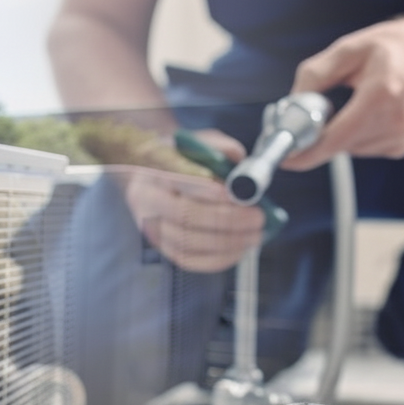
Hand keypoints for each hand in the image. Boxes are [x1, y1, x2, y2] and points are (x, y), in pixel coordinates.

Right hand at [114, 129, 261, 271]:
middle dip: (227, 219)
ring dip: (228, 242)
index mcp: (154, 170)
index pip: (176, 181)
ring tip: (254, 234)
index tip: (233, 193)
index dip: (205, 190)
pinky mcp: (163, 247)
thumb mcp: (197, 143)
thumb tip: (238, 158)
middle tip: (257, 217)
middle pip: (185, 216)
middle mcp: (147, 201)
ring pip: (189, 242)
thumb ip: (218, 147)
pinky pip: (191, 260)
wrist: (153, 175)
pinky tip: (239, 249)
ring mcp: (152, 228)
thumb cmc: (180, 159)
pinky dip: (218, 259)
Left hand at [283, 15, 403, 167]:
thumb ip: (314, 76)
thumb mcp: (348, 49)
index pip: (336, 138)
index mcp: (383, 94)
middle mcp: (396, 121)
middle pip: (339, 146)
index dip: (306, 151)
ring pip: (348, 149)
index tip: (285, 157)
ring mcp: (401, 137)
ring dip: (338, 132)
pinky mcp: (401, 147)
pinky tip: (366, 111)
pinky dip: (354, 135)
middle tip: (312, 111)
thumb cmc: (395, 46)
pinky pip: (362, 149)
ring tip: (351, 101)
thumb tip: (291, 106)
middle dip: (318, 135)